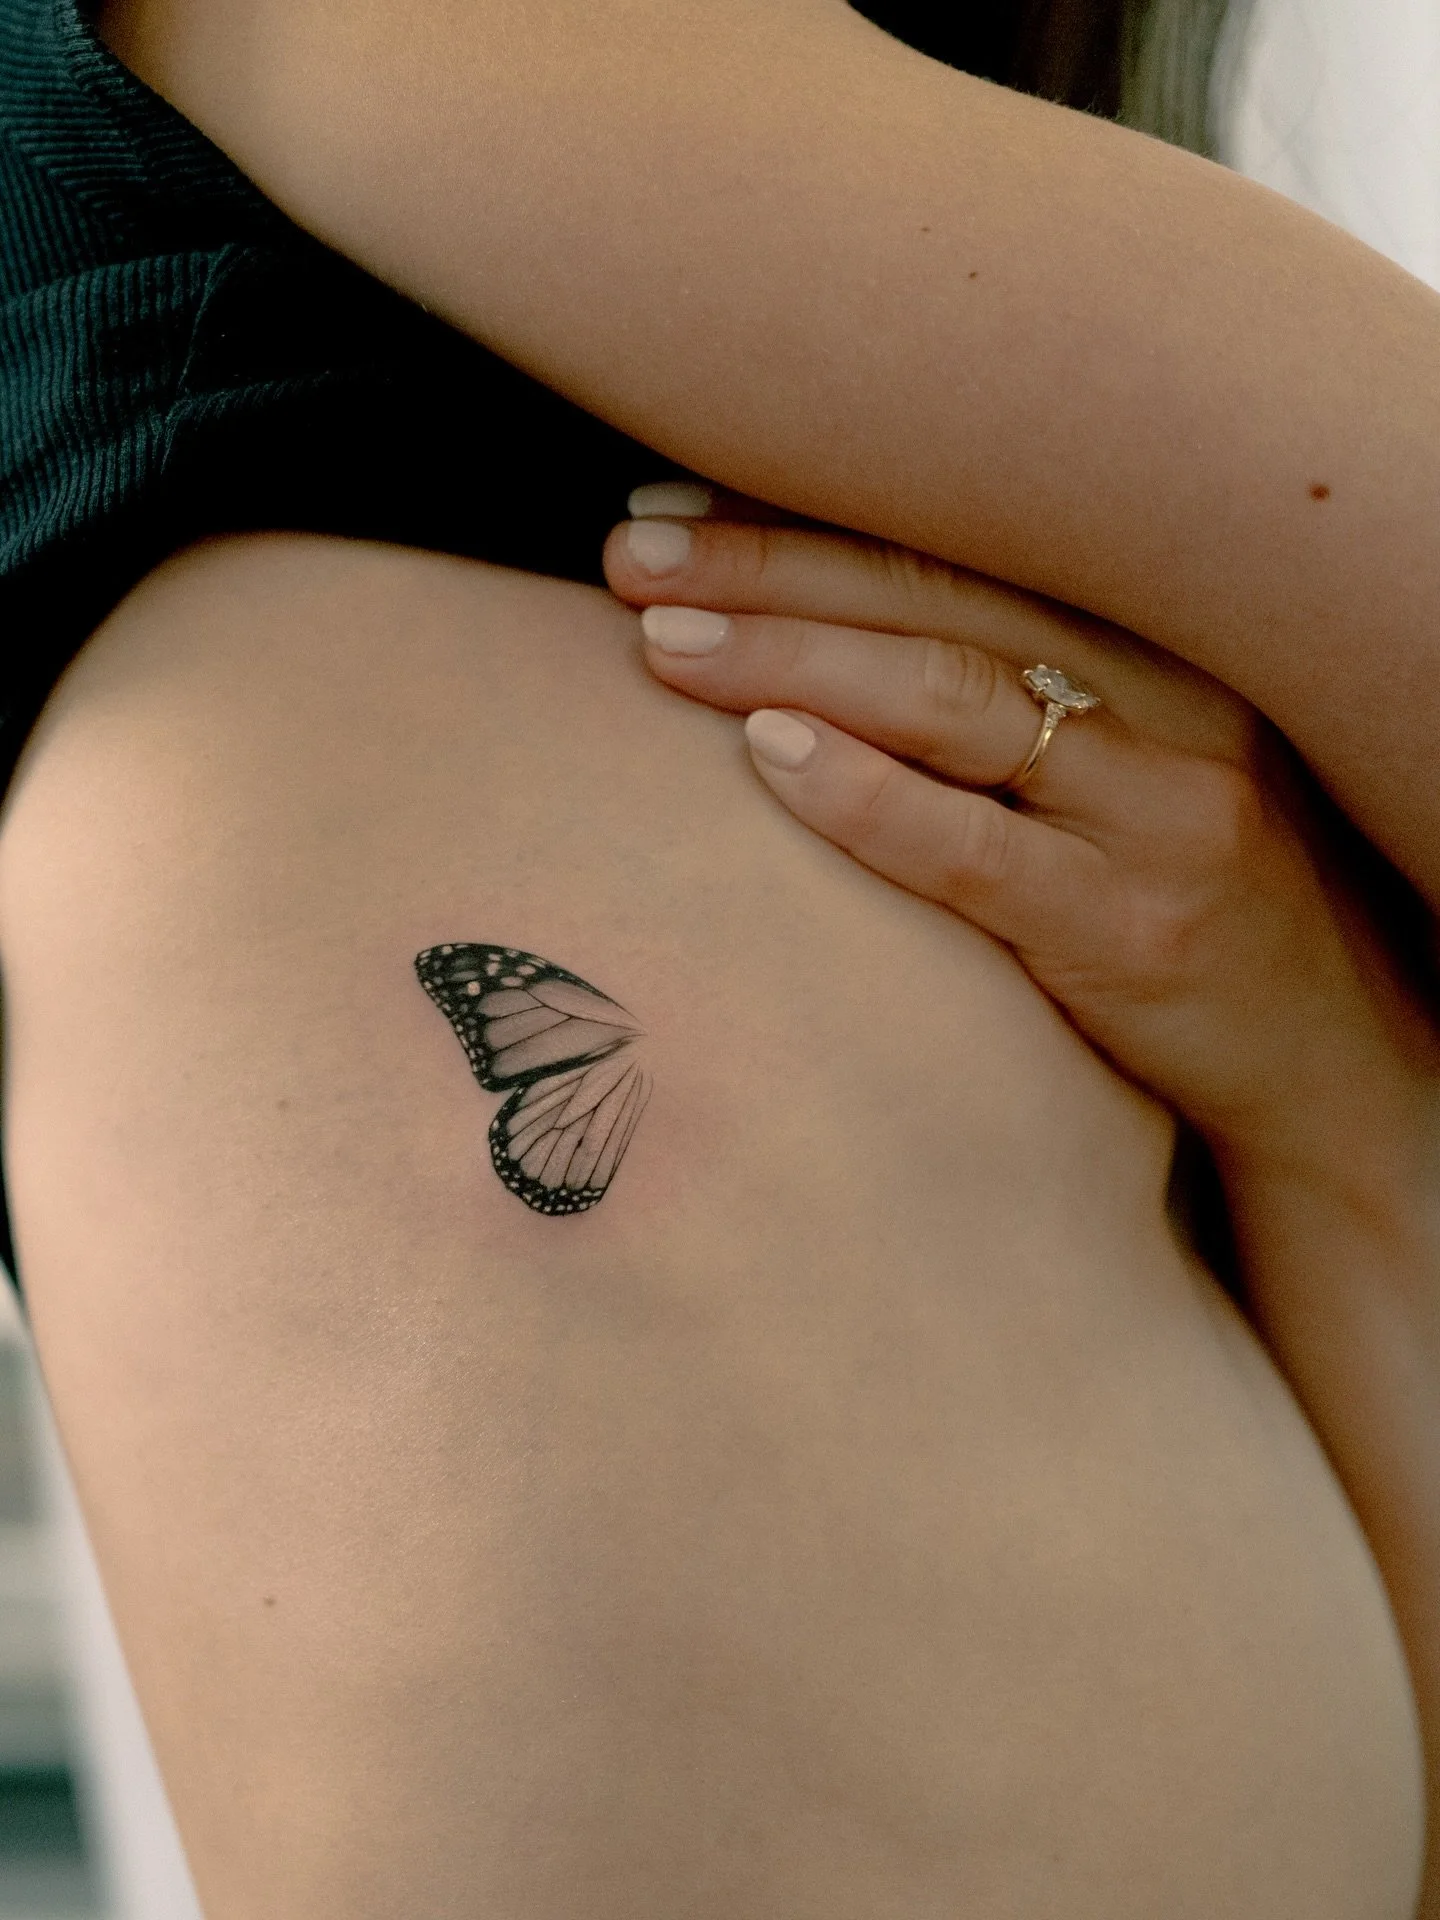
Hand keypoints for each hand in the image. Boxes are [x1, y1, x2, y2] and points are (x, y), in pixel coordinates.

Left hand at [605, 502, 1435, 1171]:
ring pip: (954, 702)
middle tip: (630, 558)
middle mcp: (1166, 698)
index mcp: (1150, 640)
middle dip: (770, 572)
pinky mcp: (1138, 927)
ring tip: (661, 644)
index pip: (952, 548)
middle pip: (938, 601)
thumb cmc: (1180, 894)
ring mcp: (1160, 810)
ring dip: (792, 661)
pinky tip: (768, 760)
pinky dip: (867, 797)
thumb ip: (1001, 702)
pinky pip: (979, 851)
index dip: (801, 522)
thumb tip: (804, 652)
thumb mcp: (1117, 767)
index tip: (669, 508)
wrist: (1329, 1054)